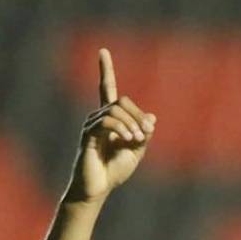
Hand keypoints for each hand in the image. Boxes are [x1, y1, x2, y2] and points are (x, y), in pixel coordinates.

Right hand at [65, 48, 155, 203]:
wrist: (98, 188)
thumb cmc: (115, 171)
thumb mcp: (136, 151)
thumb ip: (143, 134)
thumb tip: (152, 117)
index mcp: (110, 120)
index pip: (107, 89)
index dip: (105, 71)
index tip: (102, 51)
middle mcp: (98, 118)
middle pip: (120, 101)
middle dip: (137, 114)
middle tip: (145, 134)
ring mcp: (92, 126)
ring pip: (114, 110)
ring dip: (131, 123)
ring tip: (138, 139)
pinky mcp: (88, 135)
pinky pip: (106, 121)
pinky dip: (121, 127)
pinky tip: (129, 138)